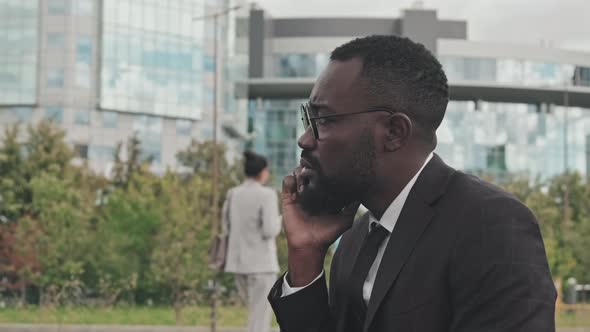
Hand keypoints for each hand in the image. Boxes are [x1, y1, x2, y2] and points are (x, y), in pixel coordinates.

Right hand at [281, 167, 358, 285]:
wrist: (310, 245)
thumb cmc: (328, 234)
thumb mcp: (345, 220)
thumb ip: (353, 207)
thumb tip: (363, 193)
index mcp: (324, 195)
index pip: (324, 175)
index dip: (326, 169)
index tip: (329, 167)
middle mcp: (311, 192)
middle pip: (310, 170)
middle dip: (312, 167)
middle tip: (316, 170)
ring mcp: (299, 194)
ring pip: (298, 172)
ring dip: (301, 171)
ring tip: (306, 179)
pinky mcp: (288, 198)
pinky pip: (287, 181)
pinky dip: (291, 179)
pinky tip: (298, 187)